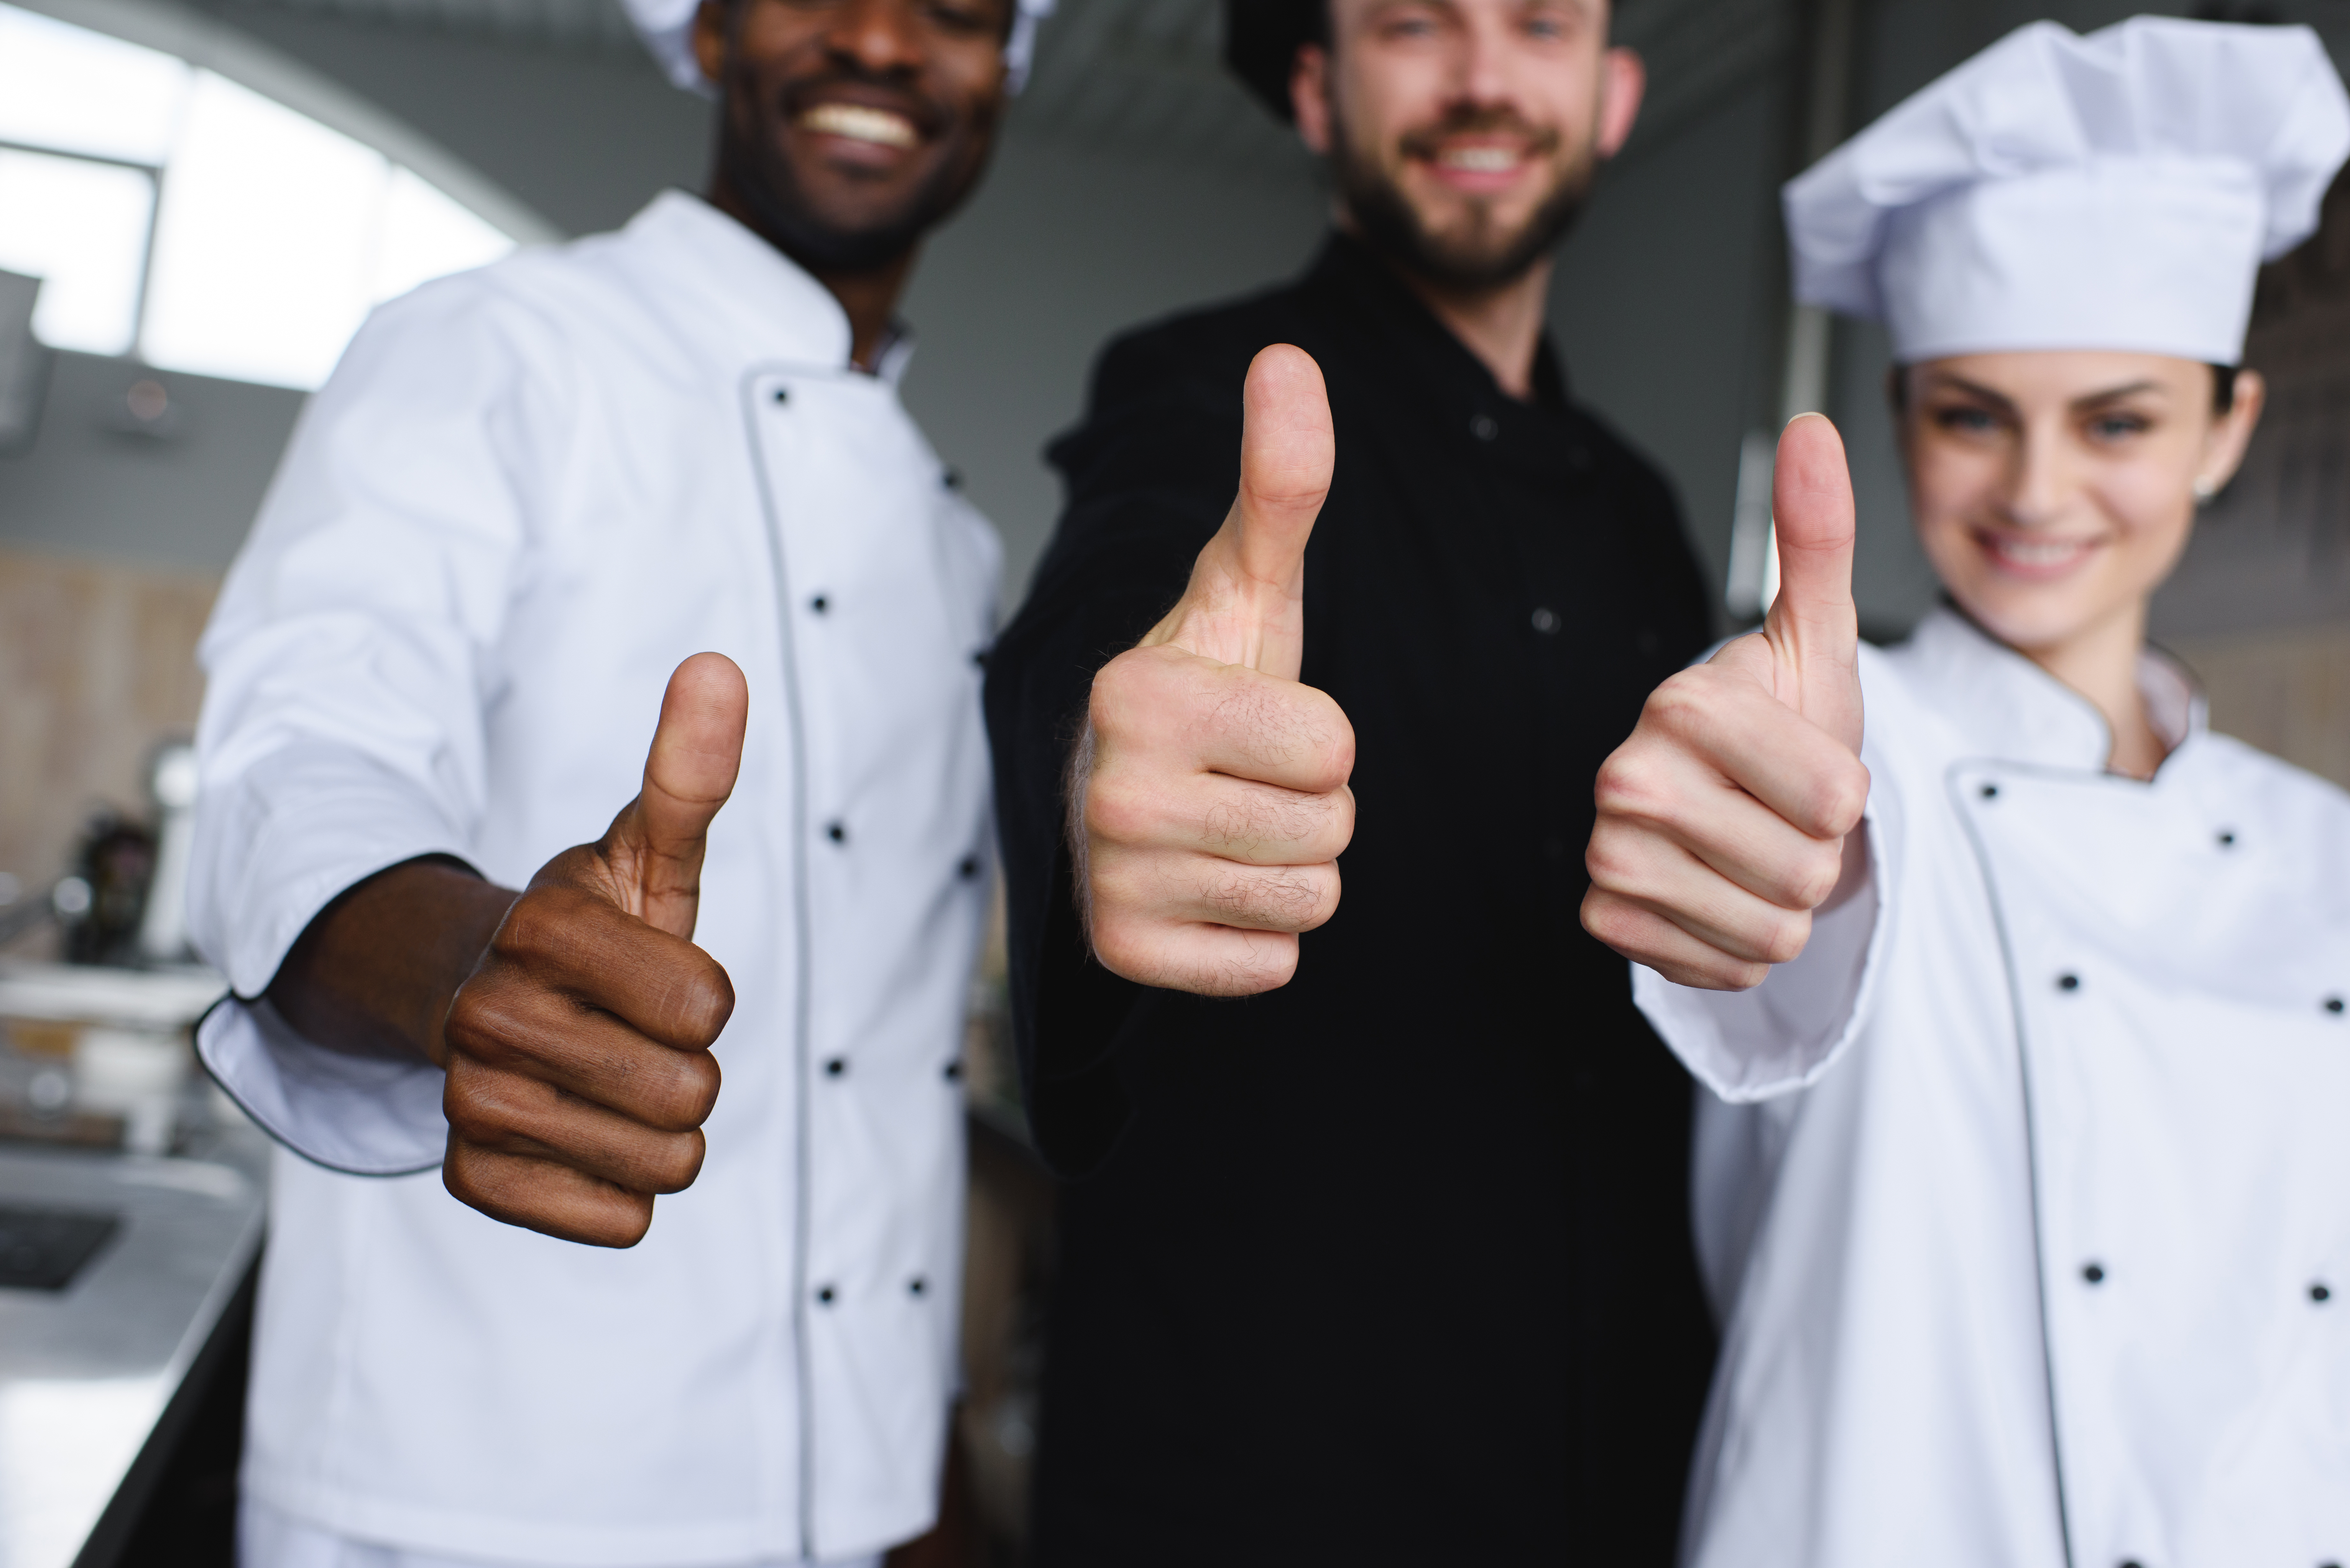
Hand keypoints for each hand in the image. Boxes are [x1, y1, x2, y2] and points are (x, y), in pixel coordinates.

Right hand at [440, 653, 748, 1245]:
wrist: (485, 997)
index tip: (658, 977)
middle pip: (691, 1094)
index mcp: (542, 930)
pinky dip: (619, 1189)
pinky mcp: (476, 1180)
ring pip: (663, 1164)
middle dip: (688, 1070)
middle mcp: (492, 1016)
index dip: (705, 997)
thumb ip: (687, 774)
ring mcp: (474, 1104)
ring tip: (609, 1082)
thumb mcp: (644, 853)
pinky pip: (617, 1222)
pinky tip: (581, 1135)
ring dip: (660, 1131)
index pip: (708, 1009)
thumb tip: (718, 667)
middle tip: (633, 1036)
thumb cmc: (591, 930)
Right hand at [1075, 344, 1355, 995]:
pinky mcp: (1129, 957)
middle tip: (1250, 781)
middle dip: (1315, 806)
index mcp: (1140, 697)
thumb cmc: (1206, 684)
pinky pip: (1274, 966)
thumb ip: (1280, 483)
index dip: (1323, 736)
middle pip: (1331, 830)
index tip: (1262, 723)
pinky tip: (1213, 886)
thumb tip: (1288, 359)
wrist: (1120, 789)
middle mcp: (1113, 793)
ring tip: (1235, 828)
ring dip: (1295, 867)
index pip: (1336, 749)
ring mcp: (1115, 882)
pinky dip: (1260, 935)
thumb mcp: (1249, 586)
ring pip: (1311, 899)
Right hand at [1581, 414, 1868, 989]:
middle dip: (1816, 855)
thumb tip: (1812, 428)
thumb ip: (1816, 537)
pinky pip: (1722, 968)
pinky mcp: (1605, 921)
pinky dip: (1736, 945)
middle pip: (1805, 872)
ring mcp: (1608, 855)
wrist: (1718, 799)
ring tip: (1753, 854)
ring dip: (1783, 907)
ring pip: (1770, 932)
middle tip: (1779, 816)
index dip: (1848, 796)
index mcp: (1683, 706)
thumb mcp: (1817, 637)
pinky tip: (1716, 895)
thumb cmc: (1779, 722)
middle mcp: (1627, 780)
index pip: (1837, 799)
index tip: (1807, 768)